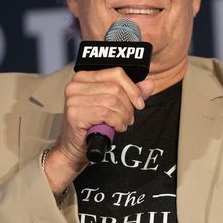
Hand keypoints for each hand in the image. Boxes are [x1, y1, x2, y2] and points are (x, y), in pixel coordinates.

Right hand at [43, 67, 153, 192]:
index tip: (139, 103)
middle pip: (116, 88)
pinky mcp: (75, 113)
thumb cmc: (91, 125)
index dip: (132, 88)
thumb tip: (149, 84)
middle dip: (128, 106)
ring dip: (123, 116)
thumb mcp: (112, 105)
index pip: (116, 73)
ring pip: (113, 101)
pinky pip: (106, 114)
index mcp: (84, 77)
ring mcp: (73, 98)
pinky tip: (115, 128)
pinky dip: (116, 122)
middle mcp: (76, 85)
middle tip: (128, 118)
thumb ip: (130, 93)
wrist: (73, 148)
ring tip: (122, 124)